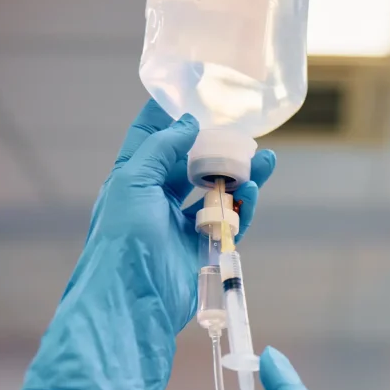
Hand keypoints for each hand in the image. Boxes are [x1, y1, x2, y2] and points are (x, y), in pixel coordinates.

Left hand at [16, 100, 275, 389]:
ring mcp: (180, 221)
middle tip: (245, 130)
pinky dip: (244, 206)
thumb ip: (161, 148)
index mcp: (134, 176)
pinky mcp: (201, 245)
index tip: (197, 91)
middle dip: (219, 144)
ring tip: (266, 160)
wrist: (134, 299)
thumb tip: (188, 123)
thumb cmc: (123, 238)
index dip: (171, 113)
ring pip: (216, 189)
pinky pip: (229, 219)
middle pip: (192, 161)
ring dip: (240, 174)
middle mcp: (156, 196)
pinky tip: (256, 191)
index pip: (152, 135)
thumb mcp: (134, 181)